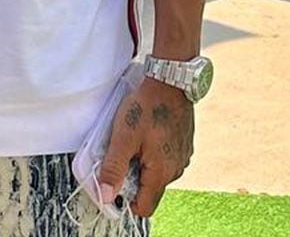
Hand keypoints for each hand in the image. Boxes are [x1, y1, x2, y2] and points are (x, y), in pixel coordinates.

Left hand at [98, 77, 194, 218]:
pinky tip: (146, 134)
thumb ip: (114, 168)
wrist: (171, 82)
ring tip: (133, 141)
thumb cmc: (147, 107)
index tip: (114, 182)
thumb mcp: (123, 137)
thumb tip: (106, 196)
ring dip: (142, 164)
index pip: (144, 207)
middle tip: (121, 153)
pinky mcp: (183, 146)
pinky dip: (153, 153)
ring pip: (156, 174)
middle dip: (132, 177)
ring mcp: (182, 157)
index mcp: (161, 173)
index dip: (126, 200)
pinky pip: (165, 160)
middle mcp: (176, 170)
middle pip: (149, 190)